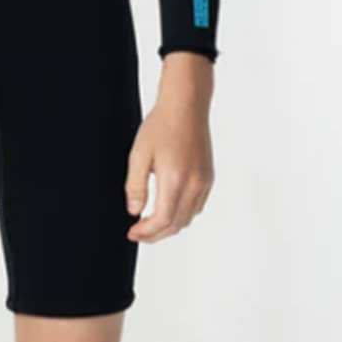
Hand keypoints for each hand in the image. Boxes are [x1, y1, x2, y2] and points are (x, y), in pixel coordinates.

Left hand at [124, 57, 214, 242]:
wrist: (186, 106)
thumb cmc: (162, 125)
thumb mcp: (139, 154)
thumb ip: (135, 185)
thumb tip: (134, 210)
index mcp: (175, 179)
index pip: (162, 220)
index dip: (146, 232)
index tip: (133, 232)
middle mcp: (194, 184)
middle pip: (176, 224)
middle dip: (155, 234)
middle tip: (139, 233)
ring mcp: (204, 182)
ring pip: (188, 218)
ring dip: (169, 226)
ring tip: (151, 223)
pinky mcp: (208, 177)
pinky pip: (196, 206)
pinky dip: (182, 214)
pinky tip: (169, 208)